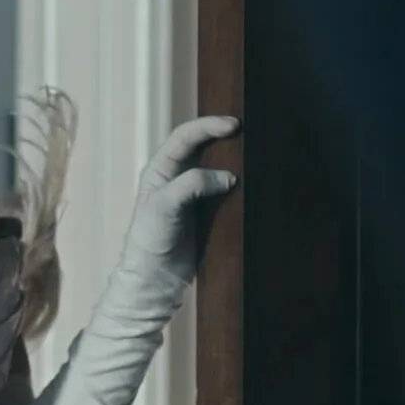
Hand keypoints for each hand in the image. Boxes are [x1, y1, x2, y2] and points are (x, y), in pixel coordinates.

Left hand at [118, 115, 240, 282]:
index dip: (208, 126)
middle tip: (247, 131)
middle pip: (202, 147)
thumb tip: (228, 177)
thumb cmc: (151, 240)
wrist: (156, 279)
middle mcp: (176, 177)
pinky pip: (224, 191)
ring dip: (232, 159)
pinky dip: (237, 183)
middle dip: (222, 136)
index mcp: (160, 169)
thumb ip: (191, 185)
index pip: (184, 137)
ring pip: (215, 167)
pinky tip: (252, 181)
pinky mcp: (206, 212)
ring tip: (253, 151)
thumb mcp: (164, 206)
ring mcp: (192, 194)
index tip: (233, 125)